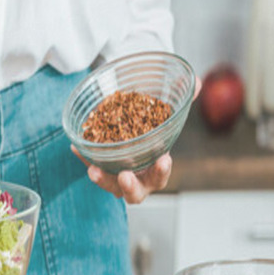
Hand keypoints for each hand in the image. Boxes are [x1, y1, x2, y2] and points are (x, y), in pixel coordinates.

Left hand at [75, 74, 201, 204]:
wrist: (133, 134)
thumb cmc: (154, 131)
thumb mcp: (166, 115)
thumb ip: (182, 101)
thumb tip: (197, 81)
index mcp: (156, 172)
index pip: (161, 177)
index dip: (162, 171)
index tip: (164, 159)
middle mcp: (137, 180)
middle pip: (134, 193)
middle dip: (130, 186)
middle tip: (125, 175)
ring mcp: (116, 178)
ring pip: (109, 185)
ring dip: (102, 179)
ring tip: (93, 170)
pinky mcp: (101, 169)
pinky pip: (91, 165)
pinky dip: (84, 158)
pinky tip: (76, 146)